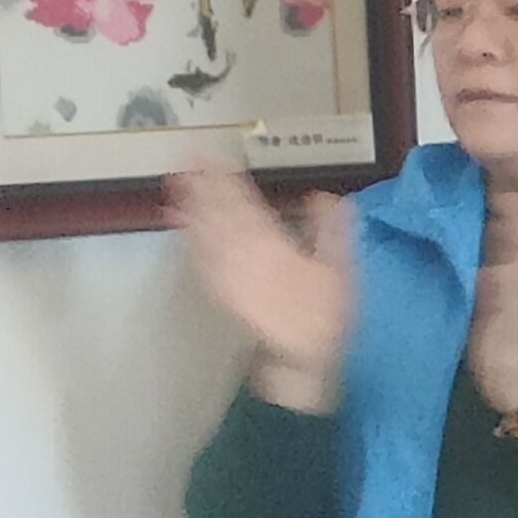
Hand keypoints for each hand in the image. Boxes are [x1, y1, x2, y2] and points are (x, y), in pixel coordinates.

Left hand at [167, 160, 354, 410]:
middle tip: (188, 159)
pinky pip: (200, 258)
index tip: (218, 158)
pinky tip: (179, 221)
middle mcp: (249, 258)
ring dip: (191, 207)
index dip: (232, 182)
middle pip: (223, 216)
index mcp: (278, 249)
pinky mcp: (220, 289)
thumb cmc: (325, 316)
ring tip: (176, 182)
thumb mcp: (341, 273)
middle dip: (205, 187)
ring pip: (207, 234)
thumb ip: (332, 233)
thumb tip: (326, 197)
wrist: (302, 358)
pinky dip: (188, 237)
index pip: (250, 207)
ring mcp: (231, 275)